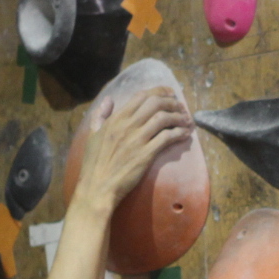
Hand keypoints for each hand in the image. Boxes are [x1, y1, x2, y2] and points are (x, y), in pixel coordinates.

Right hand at [74, 87, 192, 212]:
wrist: (97, 187)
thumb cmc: (93, 163)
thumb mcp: (92, 135)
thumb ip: (100, 115)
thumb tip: (108, 100)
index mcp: (116, 119)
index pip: (141, 96)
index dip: (159, 91)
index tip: (169, 94)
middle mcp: (127, 125)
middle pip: (155, 103)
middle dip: (172, 102)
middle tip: (181, 107)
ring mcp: (137, 139)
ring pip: (163, 118)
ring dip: (179, 117)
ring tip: (186, 120)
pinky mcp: (146, 154)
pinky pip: (167, 137)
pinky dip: (179, 133)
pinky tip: (185, 134)